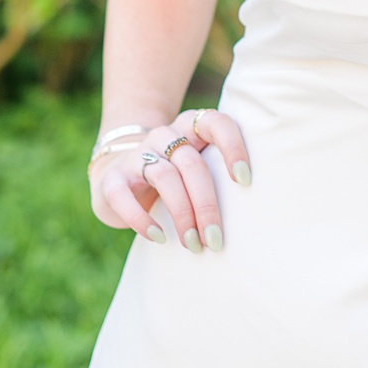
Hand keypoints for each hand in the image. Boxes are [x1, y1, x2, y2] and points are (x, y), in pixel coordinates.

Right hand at [87, 108, 249, 252]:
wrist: (120, 176)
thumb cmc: (176, 177)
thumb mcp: (200, 167)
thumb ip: (221, 175)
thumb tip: (255, 214)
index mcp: (193, 127)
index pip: (217, 123)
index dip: (233, 147)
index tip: (245, 180)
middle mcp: (166, 135)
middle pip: (193, 165)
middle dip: (207, 204)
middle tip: (216, 239)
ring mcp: (137, 154)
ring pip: (165, 178)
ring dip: (182, 214)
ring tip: (193, 244)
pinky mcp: (113, 178)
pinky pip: (123, 195)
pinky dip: (141, 218)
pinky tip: (158, 237)